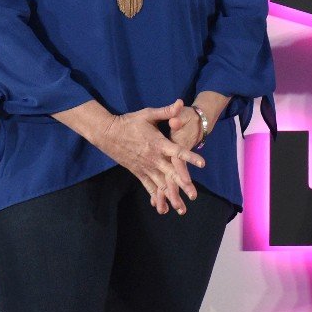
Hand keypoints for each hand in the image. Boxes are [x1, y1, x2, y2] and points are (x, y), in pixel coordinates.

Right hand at [90, 99, 204, 215]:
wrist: (108, 133)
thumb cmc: (130, 121)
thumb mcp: (148, 114)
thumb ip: (166, 111)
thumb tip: (180, 102)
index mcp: (158, 143)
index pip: (177, 152)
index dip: (190, 157)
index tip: (202, 164)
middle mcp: (153, 158)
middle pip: (171, 174)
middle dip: (183, 186)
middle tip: (194, 196)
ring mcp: (145, 167)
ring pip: (161, 185)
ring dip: (171, 197)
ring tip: (181, 210)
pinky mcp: (138, 173)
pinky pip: (149, 187)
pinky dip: (156, 198)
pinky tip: (162, 209)